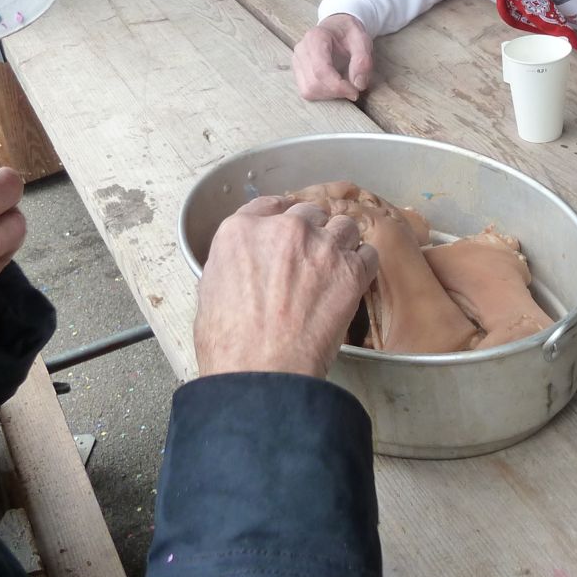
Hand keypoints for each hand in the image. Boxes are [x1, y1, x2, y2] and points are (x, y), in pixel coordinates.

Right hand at [195, 196, 379, 377]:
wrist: (262, 372)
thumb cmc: (229, 344)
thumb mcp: (210, 290)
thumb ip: (232, 262)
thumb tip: (246, 264)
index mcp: (241, 230)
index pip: (269, 205)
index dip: (282, 216)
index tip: (290, 227)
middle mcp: (284, 228)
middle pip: (309, 214)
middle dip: (311, 233)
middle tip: (310, 260)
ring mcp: (320, 246)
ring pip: (343, 227)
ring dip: (340, 245)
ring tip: (334, 270)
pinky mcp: (350, 270)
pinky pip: (367, 253)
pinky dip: (362, 266)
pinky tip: (353, 282)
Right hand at [292, 13, 372, 100]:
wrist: (337, 27)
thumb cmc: (348, 33)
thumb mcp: (362, 40)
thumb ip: (363, 60)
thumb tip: (359, 84)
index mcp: (315, 37)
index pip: (321, 70)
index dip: (338, 86)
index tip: (354, 91)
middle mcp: (301, 49)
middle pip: (314, 83)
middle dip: (336, 92)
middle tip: (353, 90)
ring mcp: (296, 61)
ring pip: (309, 90)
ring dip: (329, 95)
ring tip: (344, 86)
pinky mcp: (297, 71)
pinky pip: (307, 91)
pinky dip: (323, 94)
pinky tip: (335, 86)